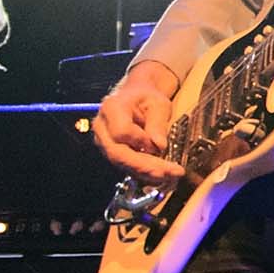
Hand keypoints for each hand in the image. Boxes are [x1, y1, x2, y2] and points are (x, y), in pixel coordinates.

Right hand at [95, 61, 184, 182]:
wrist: (135, 96)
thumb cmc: (146, 97)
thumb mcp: (158, 103)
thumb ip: (158, 123)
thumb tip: (159, 146)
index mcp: (112, 108)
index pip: (121, 132)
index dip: (141, 141)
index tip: (160, 143)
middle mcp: (102, 127)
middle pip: (118, 153)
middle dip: (146, 166)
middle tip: (171, 173)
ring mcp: (104, 141)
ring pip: (121, 163)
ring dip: (147, 173)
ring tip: (171, 175)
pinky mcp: (112, 152)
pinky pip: (126, 166)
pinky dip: (144, 173)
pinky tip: (162, 176)